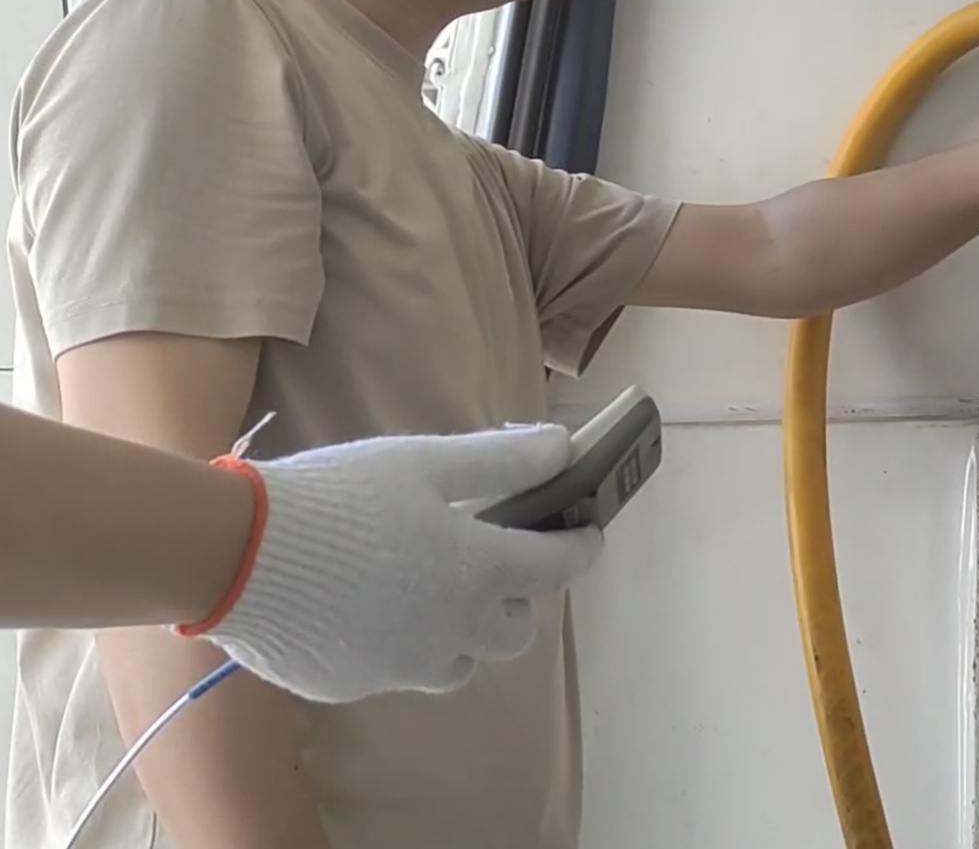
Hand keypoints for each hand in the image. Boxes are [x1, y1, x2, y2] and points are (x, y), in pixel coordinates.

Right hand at [190, 423, 600, 702]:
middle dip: (518, 596)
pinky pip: (404, 668)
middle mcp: (454, 630)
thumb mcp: (424, 462)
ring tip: (433, 586)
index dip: (581, 545)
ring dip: (464, 628)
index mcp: (479, 571)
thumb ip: (502, 460)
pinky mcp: (360, 683)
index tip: (588, 532)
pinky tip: (375, 604)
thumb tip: (563, 448)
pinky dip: (407, 640)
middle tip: (494, 559)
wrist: (236, 555)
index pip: (559, 566)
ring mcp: (406, 665)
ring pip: (462, 659)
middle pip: (516, 629)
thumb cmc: (338, 498)